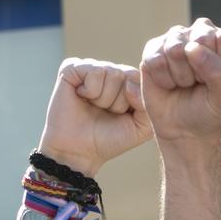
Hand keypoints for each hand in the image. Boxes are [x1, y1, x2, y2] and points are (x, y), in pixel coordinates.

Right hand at [37, 59, 149, 177]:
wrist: (78, 152)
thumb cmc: (108, 139)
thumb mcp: (140, 128)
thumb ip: (148, 106)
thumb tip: (129, 85)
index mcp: (128, 82)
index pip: (142, 79)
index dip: (134, 102)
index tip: (121, 116)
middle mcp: (111, 71)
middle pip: (128, 75)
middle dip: (118, 102)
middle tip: (105, 112)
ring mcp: (92, 67)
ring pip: (112, 73)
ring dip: (104, 99)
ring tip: (93, 107)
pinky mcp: (72, 67)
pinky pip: (95, 71)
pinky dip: (90, 91)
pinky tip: (81, 97)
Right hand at [139, 20, 220, 144]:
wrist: (183, 129)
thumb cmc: (208, 110)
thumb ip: (219, 72)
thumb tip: (192, 48)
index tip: (218, 81)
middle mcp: (203, 32)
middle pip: (201, 38)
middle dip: (199, 70)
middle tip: (199, 83)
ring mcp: (177, 37)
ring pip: (176, 49)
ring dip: (180, 76)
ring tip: (184, 83)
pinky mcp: (154, 48)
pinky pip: (156, 60)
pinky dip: (163, 79)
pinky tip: (168, 83)